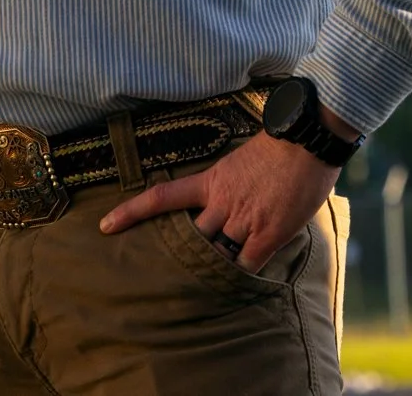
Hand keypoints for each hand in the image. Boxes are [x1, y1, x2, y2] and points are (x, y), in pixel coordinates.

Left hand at [98, 111, 355, 270]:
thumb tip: (230, 200)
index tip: (106, 226)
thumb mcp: (240, 162)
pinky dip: (246, 269)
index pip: (160, 197)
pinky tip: (248, 270)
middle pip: (190, 238)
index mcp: (209, 181)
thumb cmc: (277, 145)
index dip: (131, 212)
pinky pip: (248, 264)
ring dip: (219, 260)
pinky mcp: (268, 234)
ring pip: (217, 254)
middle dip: (187, 250)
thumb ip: (228, 184)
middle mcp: (220, 203)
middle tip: (179, 263)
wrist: (305, 141)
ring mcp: (243, 220)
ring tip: (220, 266)